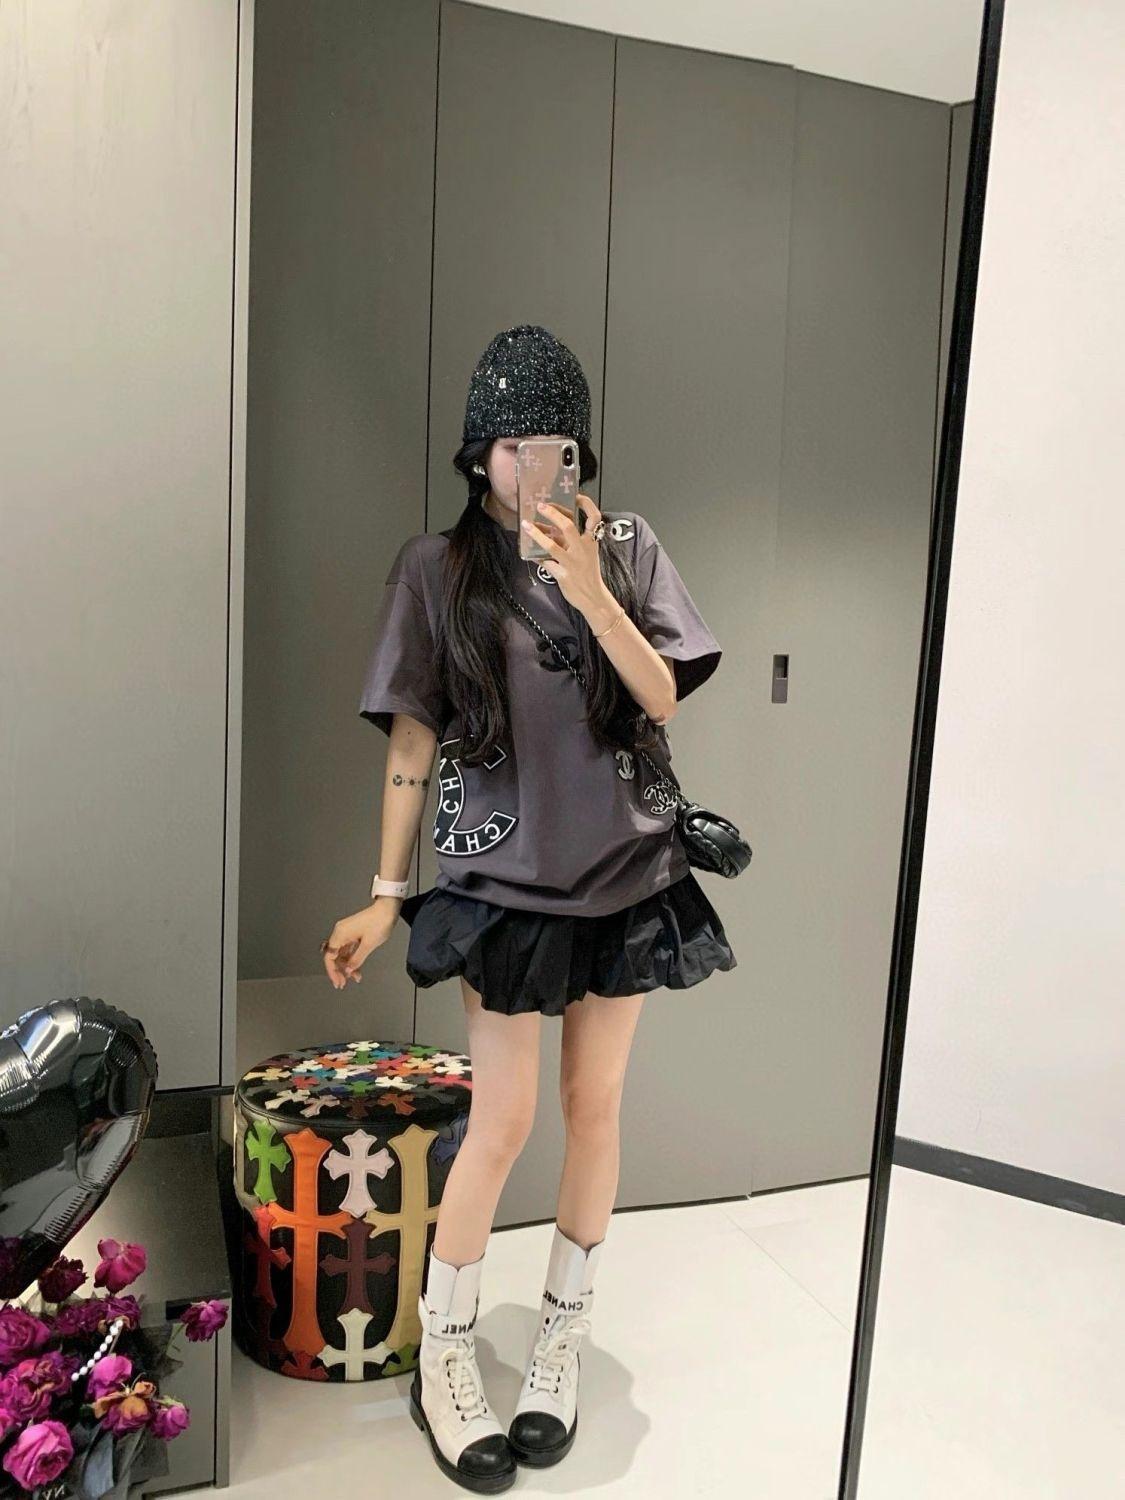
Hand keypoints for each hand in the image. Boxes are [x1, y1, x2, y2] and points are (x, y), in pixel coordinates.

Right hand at [321, 901, 399, 989]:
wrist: (388, 909)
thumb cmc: (379, 922)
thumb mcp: (368, 945)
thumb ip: (356, 959)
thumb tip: (348, 970)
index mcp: (340, 933)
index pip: (329, 957)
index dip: (332, 971)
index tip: (338, 981)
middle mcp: (341, 932)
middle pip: (334, 956)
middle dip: (339, 970)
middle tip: (343, 983)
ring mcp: (347, 932)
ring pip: (342, 954)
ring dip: (347, 966)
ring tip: (355, 977)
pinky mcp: (353, 932)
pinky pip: (348, 949)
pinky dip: (352, 959)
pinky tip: (356, 968)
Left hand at [521, 494, 615, 619]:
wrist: (593, 597)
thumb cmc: (588, 572)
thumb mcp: (587, 553)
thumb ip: (573, 540)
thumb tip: (551, 526)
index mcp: (591, 541)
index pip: (594, 518)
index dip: (586, 505)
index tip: (575, 496)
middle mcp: (582, 549)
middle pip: (567, 526)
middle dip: (552, 514)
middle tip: (540, 506)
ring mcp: (572, 563)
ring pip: (552, 546)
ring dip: (536, 534)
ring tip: (525, 525)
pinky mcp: (563, 575)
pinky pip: (545, 563)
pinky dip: (536, 557)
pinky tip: (528, 554)